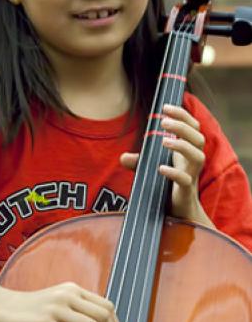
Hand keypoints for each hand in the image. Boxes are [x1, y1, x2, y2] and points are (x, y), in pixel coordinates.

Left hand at [119, 104, 210, 224]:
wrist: (177, 214)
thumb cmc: (165, 187)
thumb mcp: (149, 171)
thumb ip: (138, 162)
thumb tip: (123, 156)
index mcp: (186, 152)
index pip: (192, 127)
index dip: (182, 115)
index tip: (165, 107)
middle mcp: (191, 162)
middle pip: (198, 138)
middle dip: (182, 127)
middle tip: (163, 121)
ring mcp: (191, 176)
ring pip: (198, 157)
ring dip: (182, 146)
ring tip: (164, 140)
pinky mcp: (186, 192)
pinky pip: (185, 180)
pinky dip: (174, 173)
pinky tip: (161, 168)